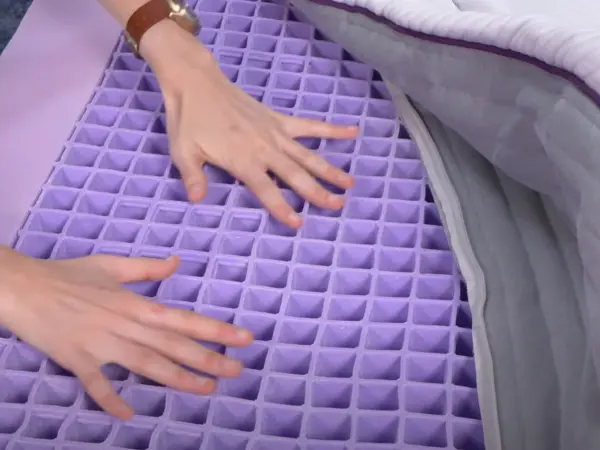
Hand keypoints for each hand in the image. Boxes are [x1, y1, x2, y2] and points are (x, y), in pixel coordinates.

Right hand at [0, 248, 252, 419]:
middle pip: (172, 346)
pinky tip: (129, 415)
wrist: (24, 287)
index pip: (183, 319)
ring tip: (206, 389)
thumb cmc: (69, 274)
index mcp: (135, 303)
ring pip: (146, 365)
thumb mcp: (112, 264)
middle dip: (208, 359)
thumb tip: (178, 262)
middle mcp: (125, 325)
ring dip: (177, 379)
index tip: (243, 338)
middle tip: (237, 371)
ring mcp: (101, 345)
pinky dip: (111, 400)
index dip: (215, 329)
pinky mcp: (77, 360)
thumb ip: (147, 268)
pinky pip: (96, 385)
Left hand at [141, 22, 358, 227]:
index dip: (282, 208)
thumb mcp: (183, 152)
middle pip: (296, 175)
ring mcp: (275, 133)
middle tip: (338, 206)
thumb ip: (193, 177)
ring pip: (308, 155)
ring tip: (350, 183)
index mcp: (243, 160)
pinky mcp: (279, 119)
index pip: (267, 190)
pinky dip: (332, 129)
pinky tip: (353, 132)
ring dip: (330, 169)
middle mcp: (265, 148)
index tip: (298, 223)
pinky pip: (310, 126)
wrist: (197, 83)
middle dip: (318, 192)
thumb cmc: (188, 120)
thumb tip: (196, 200)